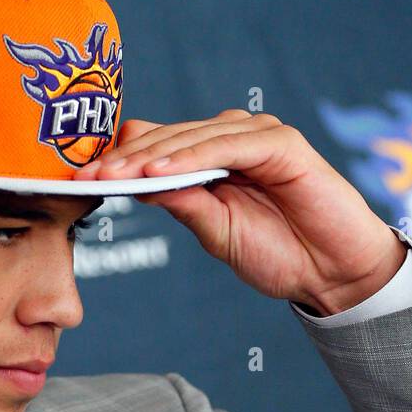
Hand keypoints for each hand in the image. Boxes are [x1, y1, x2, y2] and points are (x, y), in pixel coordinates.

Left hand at [72, 110, 406, 313]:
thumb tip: (136, 183)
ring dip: (150, 155)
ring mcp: (257, 137)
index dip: (120, 160)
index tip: (79, 181)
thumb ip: (181, 202)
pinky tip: (160, 172)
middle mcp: (232, 140)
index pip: (157, 146)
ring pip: (192, 137)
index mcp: (212, 160)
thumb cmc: (278, 254)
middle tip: (84, 175)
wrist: (332, 274)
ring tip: (113, 174)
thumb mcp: (214, 232)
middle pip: (167, 137)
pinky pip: (228, 146)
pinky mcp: (281, 143)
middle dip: (124, 158)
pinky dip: (192, 157)